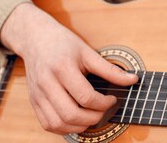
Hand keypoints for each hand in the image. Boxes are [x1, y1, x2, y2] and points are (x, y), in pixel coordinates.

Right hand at [0, 2, 138, 134]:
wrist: (36, 38)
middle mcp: (47, 83)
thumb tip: (133, 80)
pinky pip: (47, 124)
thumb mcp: (87, 51)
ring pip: (58, 123)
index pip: (85, 96)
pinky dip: (64, 128)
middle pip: (70, 114)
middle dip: (93, 118)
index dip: (103, 103)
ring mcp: (37, 94)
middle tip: (103, 110)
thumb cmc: (63, 43)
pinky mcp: (33, 102)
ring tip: (92, 117)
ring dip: (79, 126)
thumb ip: (110, 69)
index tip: (112, 99)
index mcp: (62, 68)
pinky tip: (77, 120)